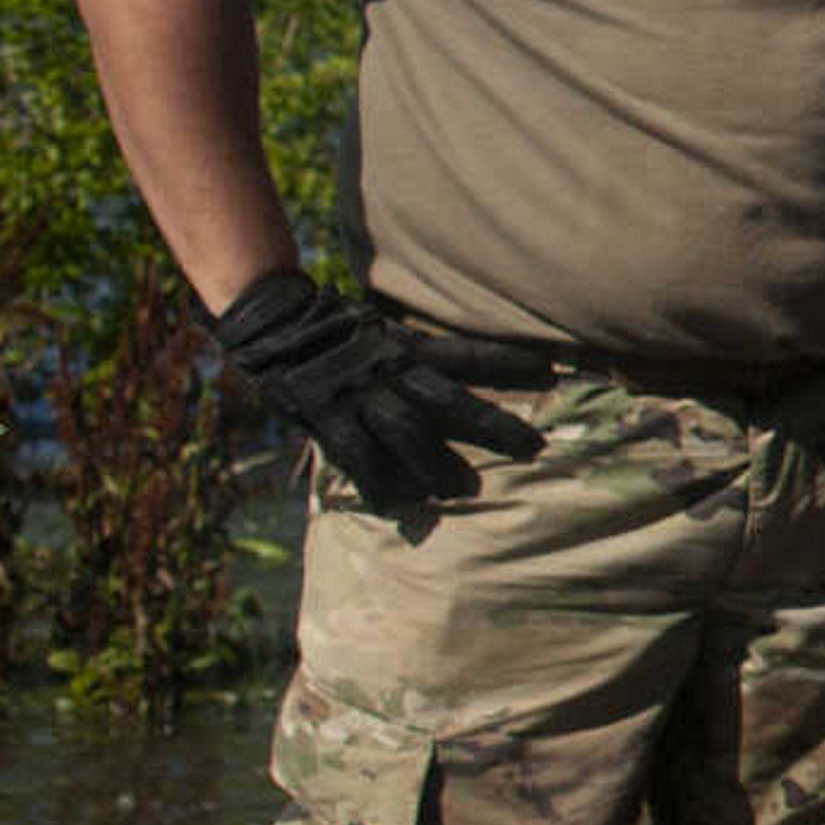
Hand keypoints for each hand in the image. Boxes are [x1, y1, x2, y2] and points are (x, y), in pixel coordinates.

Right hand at [206, 271, 543, 511]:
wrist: (273, 321)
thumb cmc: (339, 332)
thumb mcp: (386, 333)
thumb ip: (420, 355)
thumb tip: (470, 372)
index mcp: (406, 347)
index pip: (466, 353)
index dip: (507, 361)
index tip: (551, 372)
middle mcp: (388, 369)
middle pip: (449, 400)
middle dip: (492, 425)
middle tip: (533, 448)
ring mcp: (356, 393)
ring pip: (407, 431)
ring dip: (439, 462)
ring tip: (467, 490)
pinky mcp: (324, 416)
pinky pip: (355, 454)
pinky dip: (377, 480)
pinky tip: (399, 503)